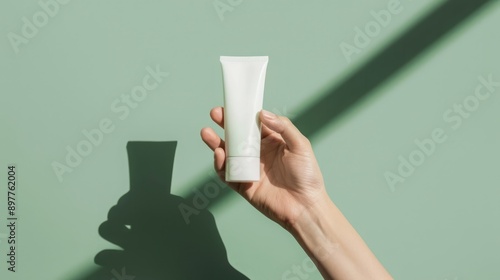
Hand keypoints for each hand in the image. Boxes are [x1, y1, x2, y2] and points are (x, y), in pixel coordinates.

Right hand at [201, 107, 327, 230]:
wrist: (305, 207)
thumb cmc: (308, 176)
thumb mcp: (300, 145)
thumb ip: (283, 127)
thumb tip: (262, 113)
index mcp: (272, 141)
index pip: (253, 124)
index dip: (242, 115)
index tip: (232, 105)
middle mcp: (258, 154)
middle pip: (237, 136)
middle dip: (225, 125)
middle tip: (215, 114)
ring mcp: (249, 169)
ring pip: (228, 153)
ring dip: (216, 143)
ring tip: (207, 133)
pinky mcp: (243, 185)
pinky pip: (227, 174)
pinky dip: (221, 164)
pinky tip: (219, 154)